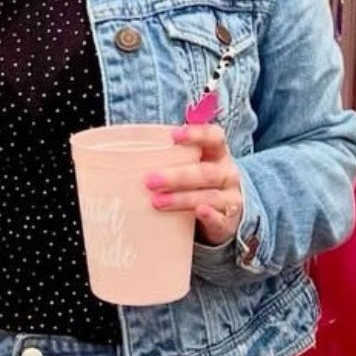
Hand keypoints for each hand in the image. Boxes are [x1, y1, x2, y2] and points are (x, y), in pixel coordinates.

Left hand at [146, 122, 243, 247]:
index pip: (214, 137)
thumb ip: (170, 155)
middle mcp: (227, 173)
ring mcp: (230, 198)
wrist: (222, 212)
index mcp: (217, 153)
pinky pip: (220, 219)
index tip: (174, 136)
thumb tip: (125, 150)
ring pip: (209, 196)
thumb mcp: (191, 165)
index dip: (197, 134)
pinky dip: (210, 215)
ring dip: (182, 198)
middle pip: (206, 172)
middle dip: (177, 176)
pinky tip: (198, 212)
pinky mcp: (228, 221)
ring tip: (157, 202)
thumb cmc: (198, 182)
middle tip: (149, 180)